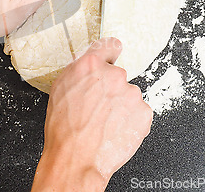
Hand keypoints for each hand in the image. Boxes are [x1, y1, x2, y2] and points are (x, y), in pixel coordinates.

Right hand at [31, 37, 152, 191]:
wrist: (76, 159)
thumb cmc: (63, 130)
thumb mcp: (60, 90)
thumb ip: (79, 72)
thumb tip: (90, 67)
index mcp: (90, 65)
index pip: (109, 45)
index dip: (110, 53)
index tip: (113, 56)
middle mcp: (114, 75)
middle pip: (118, 76)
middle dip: (111, 89)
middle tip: (98, 108)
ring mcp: (131, 93)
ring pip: (129, 95)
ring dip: (121, 106)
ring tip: (104, 123)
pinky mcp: (144, 112)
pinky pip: (139, 112)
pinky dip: (130, 120)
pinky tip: (115, 130)